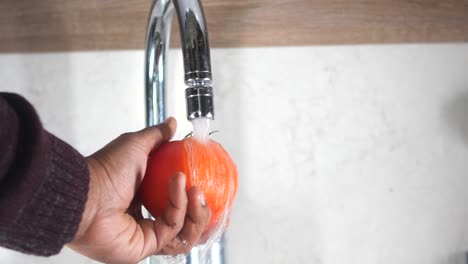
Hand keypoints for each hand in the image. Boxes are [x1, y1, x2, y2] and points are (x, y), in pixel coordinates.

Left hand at [67, 118, 210, 263]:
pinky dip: (180, 208)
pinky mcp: (145, 248)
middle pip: (187, 224)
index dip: (196, 198)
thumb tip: (171, 123)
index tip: (206, 182)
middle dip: (202, 209)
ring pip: (185, 234)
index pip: (180, 205)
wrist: (85, 192)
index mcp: (145, 200)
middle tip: (202, 189)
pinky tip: (179, 188)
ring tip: (195, 189)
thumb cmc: (105, 170)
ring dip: (196, 211)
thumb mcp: (135, 144)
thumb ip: (156, 136)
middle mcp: (147, 220)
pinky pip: (172, 232)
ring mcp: (146, 236)